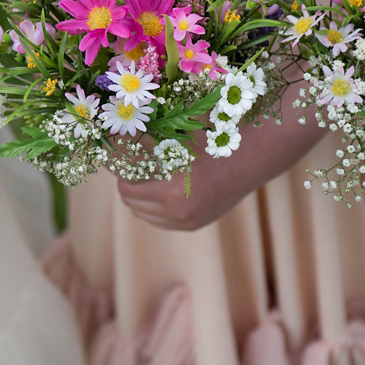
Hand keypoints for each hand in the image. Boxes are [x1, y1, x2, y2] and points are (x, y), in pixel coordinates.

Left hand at [117, 140, 264, 230]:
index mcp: (170, 190)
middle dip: (128, 189)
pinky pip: (161, 223)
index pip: (128, 190)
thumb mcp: (177, 142)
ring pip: (145, 216)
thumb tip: (118, 137)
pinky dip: (155, 211)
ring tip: (145, 184)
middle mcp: (177, 212)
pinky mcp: (193, 226)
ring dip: (141, 201)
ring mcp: (185, 222)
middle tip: (131, 175)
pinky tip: (161, 195)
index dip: (122, 178)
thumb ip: (148, 143)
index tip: (123, 167)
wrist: (245, 164)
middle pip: (133, 205)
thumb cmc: (209, 146)